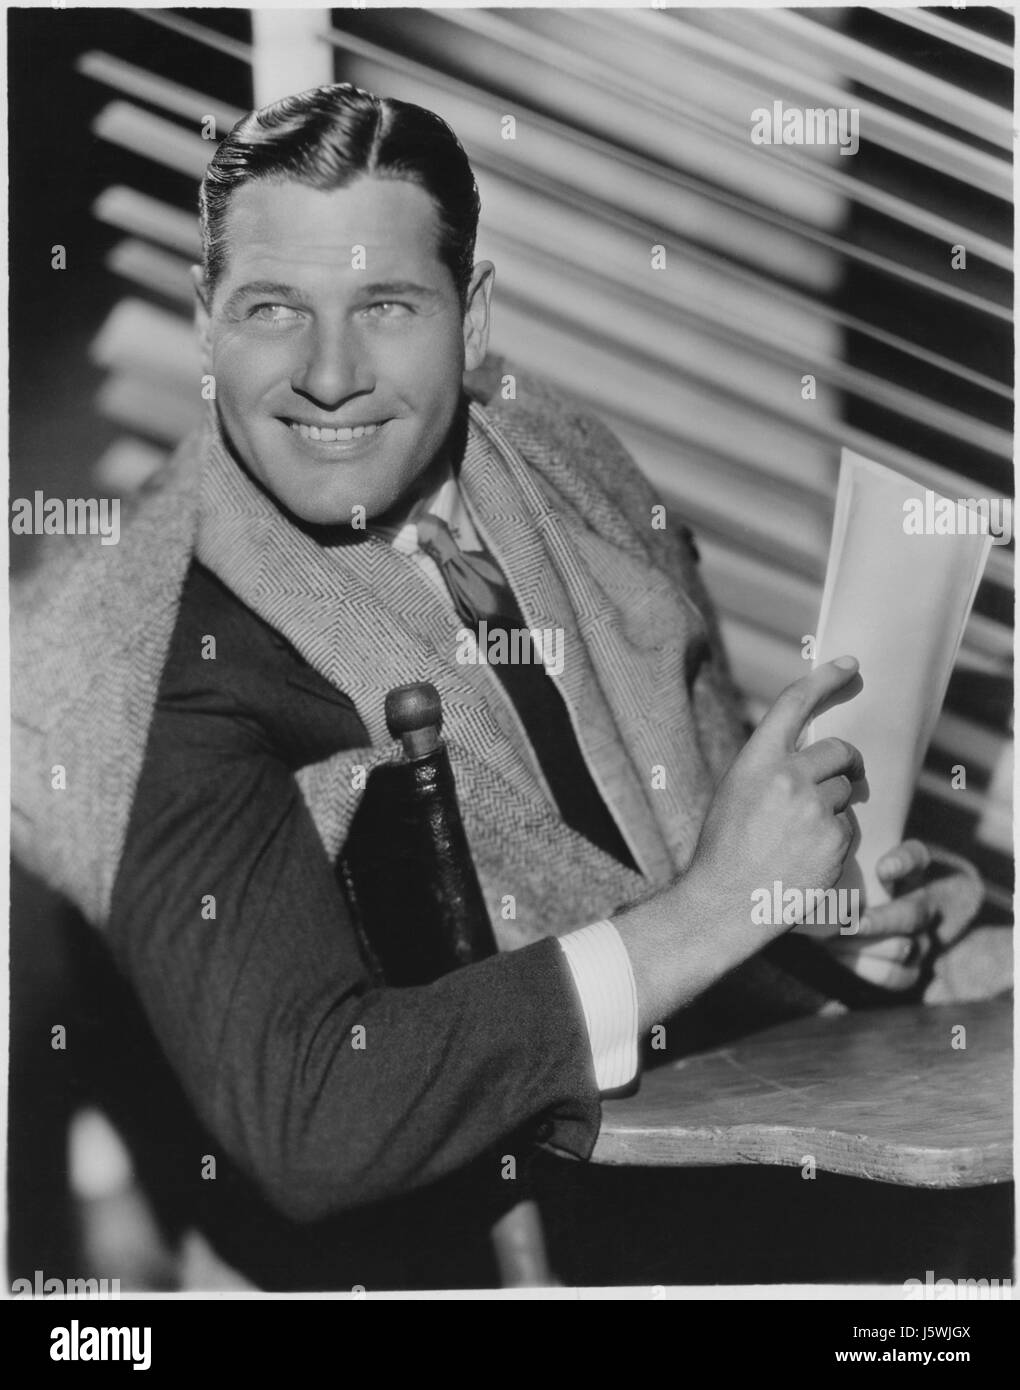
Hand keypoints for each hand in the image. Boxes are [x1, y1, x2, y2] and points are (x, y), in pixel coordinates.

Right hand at [681, 655, 864, 943]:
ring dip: (835, 806)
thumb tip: (809, 754)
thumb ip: (770, 768)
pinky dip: (835, 838)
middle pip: (839, 750)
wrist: (724, 903)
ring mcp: (814, 809)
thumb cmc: (724, 849)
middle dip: (847, 763)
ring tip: (801, 834)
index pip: (795, 703)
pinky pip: (848, 826)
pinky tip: (806, 856)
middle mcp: (788, 777)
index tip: (850, 665)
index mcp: (756, 760)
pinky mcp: (834, 840)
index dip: (825, 679)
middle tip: (845, 776)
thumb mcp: (735, 793)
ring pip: (846, 792)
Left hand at [825, 840, 982, 991]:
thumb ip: (838, 863)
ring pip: (905, 948)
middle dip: (880, 921)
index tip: (882, 869)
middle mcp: (923, 902)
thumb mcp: (848, 866)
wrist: (861, 914)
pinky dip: (867, 968)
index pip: (917, 857)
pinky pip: (898, 976)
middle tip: (849, 923)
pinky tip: (839, 954)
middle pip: (913, 914)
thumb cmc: (846, 882)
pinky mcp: (913, 968)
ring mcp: (922, 938)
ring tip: (833, 939)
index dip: (904, 863)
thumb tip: (811, 865)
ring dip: (866, 947)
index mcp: (910, 869)